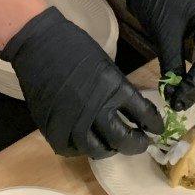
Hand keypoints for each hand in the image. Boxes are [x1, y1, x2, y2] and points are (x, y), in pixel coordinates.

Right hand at [0, 7, 161, 158]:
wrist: (37, 43)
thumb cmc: (73, 46)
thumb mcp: (105, 64)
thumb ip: (118, 90)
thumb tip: (130, 110)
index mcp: (113, 88)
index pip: (144, 115)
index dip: (154, 124)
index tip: (156, 128)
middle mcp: (96, 109)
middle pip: (124, 141)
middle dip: (137, 144)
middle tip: (140, 141)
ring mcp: (73, 122)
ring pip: (98, 150)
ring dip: (109, 148)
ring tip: (112, 143)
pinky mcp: (53, 129)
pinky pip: (72, 149)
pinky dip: (81, 148)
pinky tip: (85, 140)